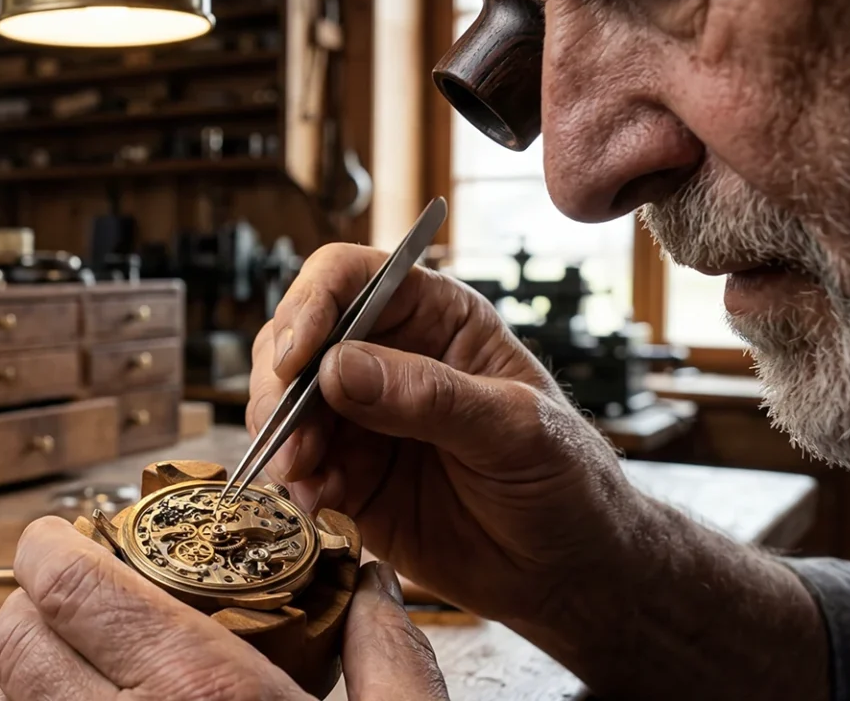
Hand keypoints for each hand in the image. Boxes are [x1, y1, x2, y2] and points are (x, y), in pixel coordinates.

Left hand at [0, 517, 447, 699]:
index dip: (51, 549)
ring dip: (22, 681)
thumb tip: (374, 586)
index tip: (65, 539)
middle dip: (31, 607)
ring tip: (75, 672)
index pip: (67, 588)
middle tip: (70, 600)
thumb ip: (389, 659)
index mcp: (202, 694)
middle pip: (13, 646)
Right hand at [250, 243, 646, 622]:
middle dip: (281, 385)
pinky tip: (319, 504)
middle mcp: (388, 358)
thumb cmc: (567, 480)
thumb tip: (338, 367)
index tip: (295, 359)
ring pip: (283, 403)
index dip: (311, 305)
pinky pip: (296, 466)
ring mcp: (362, 418)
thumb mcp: (515, 430)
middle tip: (290, 435)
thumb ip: (431, 396)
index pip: (350, 279)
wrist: (568, 570)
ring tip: (304, 477)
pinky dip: (294, 483)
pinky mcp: (348, 474)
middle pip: (297, 339)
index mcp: (436, 319)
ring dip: (281, 438)